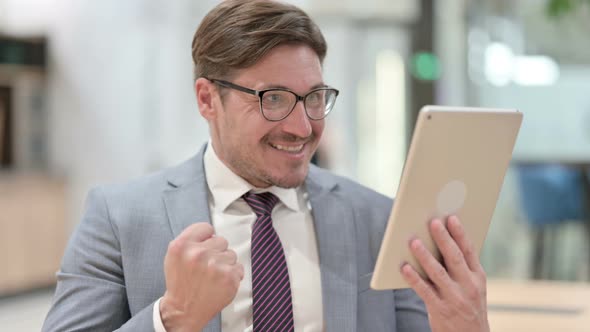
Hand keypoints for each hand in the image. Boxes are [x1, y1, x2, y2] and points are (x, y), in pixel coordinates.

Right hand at [160, 223, 243, 331]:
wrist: (183, 311)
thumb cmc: (181, 284)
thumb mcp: (174, 256)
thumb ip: (191, 240)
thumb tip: (212, 233)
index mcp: (181, 246)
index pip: (206, 227)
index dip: (207, 238)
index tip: (205, 247)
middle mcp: (198, 253)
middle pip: (221, 240)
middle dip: (216, 252)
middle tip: (206, 267)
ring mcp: (214, 265)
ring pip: (231, 254)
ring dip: (225, 264)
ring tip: (212, 276)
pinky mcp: (229, 277)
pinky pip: (238, 267)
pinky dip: (232, 275)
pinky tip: (219, 283)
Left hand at [401, 216, 488, 331]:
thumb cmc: (467, 304)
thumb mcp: (473, 286)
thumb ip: (461, 266)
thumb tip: (441, 239)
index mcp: (477, 277)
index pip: (469, 251)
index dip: (461, 234)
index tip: (452, 218)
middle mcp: (468, 287)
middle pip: (454, 258)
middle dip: (443, 239)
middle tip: (433, 222)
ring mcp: (455, 299)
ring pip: (438, 273)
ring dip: (425, 256)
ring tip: (413, 241)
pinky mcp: (440, 310)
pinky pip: (424, 291)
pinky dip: (413, 278)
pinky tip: (404, 267)